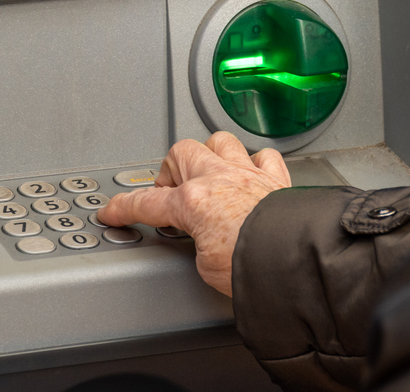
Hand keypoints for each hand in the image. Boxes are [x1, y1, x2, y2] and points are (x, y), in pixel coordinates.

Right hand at [98, 132, 290, 295]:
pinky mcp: (276, 180)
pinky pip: (264, 156)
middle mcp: (218, 179)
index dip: (123, 208)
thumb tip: (206, 241)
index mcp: (192, 203)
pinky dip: (255, 162)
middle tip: (170, 189)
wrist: (298, 260)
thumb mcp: (205, 267)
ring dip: (210, 154)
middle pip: (180, 153)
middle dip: (170, 169)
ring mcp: (248, 175)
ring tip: (206, 171)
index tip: (112, 210)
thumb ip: (198, 244)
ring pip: (220, 141)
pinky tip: (252, 171)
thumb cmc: (255, 266)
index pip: (146, 203)